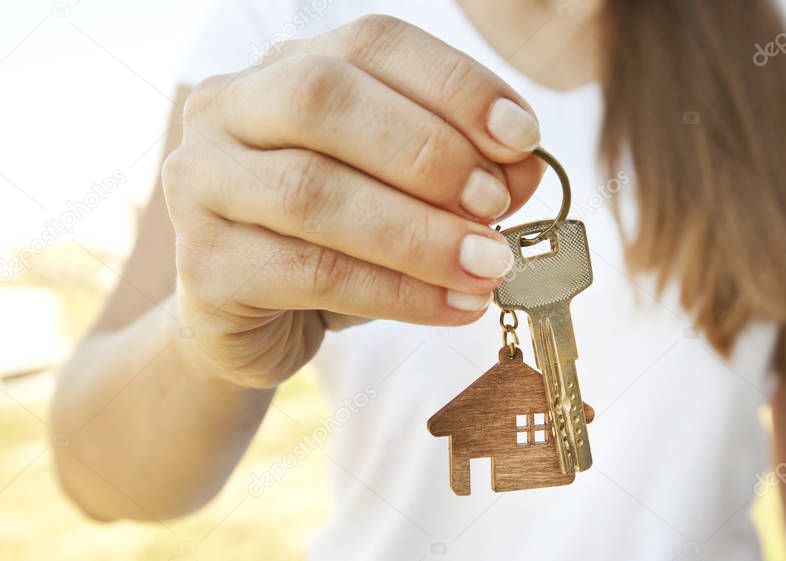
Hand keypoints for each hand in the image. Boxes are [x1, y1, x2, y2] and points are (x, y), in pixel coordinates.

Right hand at [162, 15, 544, 387]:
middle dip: (428, 152)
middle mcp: (228, 109)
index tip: (522, 136)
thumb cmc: (332, 242)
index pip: (370, 44)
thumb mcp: (398, 196)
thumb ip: (458, 172)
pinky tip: (453, 307)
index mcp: (284, 68)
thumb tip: (524, 172)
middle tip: (496, 203)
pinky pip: (310, 273)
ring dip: (421, 234)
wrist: (248, 321)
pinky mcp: (203, 265)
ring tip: (489, 265)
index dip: (453, 83)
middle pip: (323, 99)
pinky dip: (397, 293)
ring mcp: (201, 184)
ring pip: (314, 193)